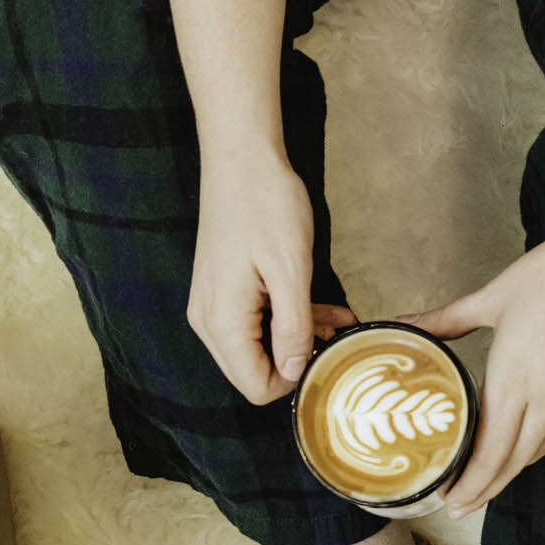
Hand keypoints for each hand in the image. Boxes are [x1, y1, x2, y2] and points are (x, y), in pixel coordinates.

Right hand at [186, 147, 355, 405]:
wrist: (240, 158)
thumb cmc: (266, 205)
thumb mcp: (291, 271)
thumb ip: (293, 328)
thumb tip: (295, 371)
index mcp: (222, 321)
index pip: (255, 387)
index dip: (293, 381)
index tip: (324, 355)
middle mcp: (208, 321)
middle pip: (252, 373)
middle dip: (296, 361)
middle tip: (335, 337)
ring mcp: (212, 307)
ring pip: (257, 350)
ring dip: (296, 340)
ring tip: (336, 319)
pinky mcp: (222, 293)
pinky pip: (254, 325)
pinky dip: (285, 322)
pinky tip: (319, 308)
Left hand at [397, 216, 544, 516]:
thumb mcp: (494, 297)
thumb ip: (445, 321)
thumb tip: (405, 324)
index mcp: (515, 378)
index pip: (488, 451)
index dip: (468, 482)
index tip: (451, 499)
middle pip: (513, 463)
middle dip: (485, 489)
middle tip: (463, 506)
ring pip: (543, 450)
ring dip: (516, 467)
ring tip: (492, 479)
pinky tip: (533, 440)